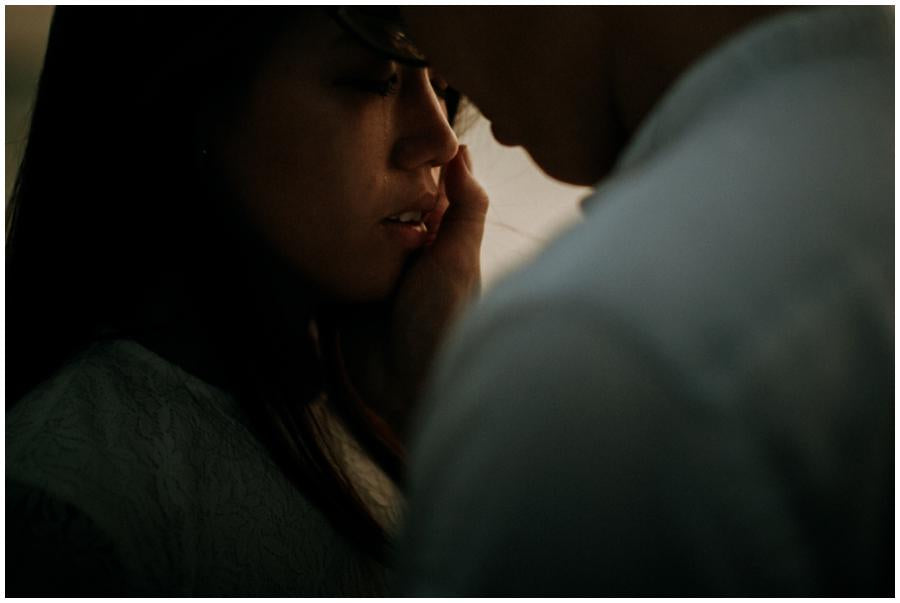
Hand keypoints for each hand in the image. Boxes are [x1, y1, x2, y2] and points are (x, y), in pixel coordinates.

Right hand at [334, 146, 486, 440]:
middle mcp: (405, 254)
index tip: (384, 125)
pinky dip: (318, 247)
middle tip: (335, 146)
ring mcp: (373, 275)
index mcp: (438, 241)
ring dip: (337, 214)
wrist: (411, 387)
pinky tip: (298, 217)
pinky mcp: (343, 295)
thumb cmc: (445, 320)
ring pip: (352, 232)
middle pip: (382, 207)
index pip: (422, 190)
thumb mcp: (459, 257)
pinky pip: (328, 263)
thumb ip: (466, 207)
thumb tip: (463, 150)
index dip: (408, 162)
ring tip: (312, 173)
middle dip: (364, 185)